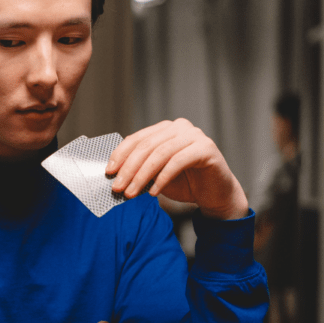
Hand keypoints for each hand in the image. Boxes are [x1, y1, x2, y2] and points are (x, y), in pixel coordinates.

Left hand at [106, 119, 248, 220]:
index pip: (136, 139)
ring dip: (142, 176)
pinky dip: (162, 178)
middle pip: (146, 146)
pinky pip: (177, 162)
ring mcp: (194, 135)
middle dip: (128, 169)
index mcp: (164, 130)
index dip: (120, 155)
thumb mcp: (155, 175)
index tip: (109, 172)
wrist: (214, 194)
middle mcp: (179, 127)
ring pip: (160, 154)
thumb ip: (139, 170)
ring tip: (132, 193)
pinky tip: (154, 192)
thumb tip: (114, 175)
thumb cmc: (185, 183)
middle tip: (118, 187)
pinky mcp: (206, 148)